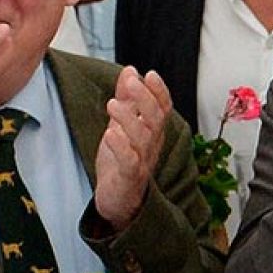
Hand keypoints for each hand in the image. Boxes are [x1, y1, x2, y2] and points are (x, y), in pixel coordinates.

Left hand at [93, 66, 171, 228]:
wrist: (118, 202)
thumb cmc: (122, 163)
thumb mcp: (122, 125)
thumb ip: (127, 99)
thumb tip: (130, 70)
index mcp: (152, 132)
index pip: (163, 108)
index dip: (159, 91)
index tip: (148, 74)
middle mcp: (151, 146)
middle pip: (156, 119)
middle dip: (145, 98)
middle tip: (131, 82)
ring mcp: (142, 162)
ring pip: (143, 138)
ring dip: (128, 119)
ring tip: (112, 103)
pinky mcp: (129, 178)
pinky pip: (129, 162)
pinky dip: (120, 147)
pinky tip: (110, 134)